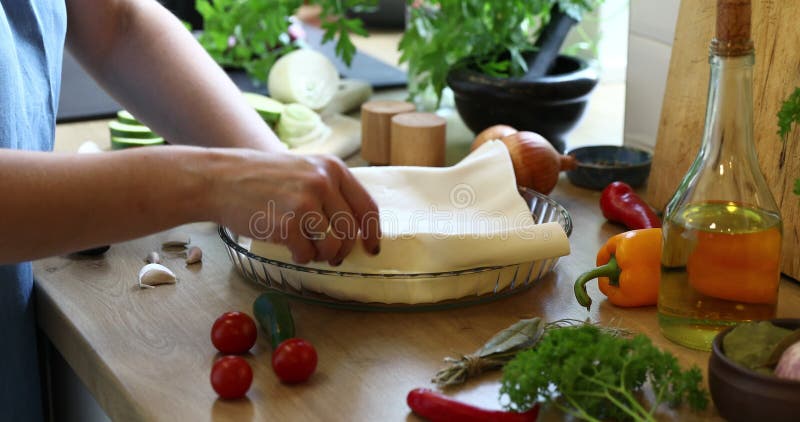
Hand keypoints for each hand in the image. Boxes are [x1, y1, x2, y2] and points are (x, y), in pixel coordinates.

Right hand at [206, 149, 380, 264]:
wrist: (221, 180)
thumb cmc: (262, 179)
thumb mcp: (304, 171)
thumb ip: (331, 191)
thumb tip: (357, 229)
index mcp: (332, 168)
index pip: (367, 207)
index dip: (373, 233)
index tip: (372, 248)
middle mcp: (323, 182)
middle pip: (351, 232)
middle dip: (343, 250)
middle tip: (332, 256)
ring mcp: (306, 202)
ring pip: (332, 246)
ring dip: (322, 256)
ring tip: (308, 249)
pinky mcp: (288, 224)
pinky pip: (307, 254)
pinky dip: (301, 257)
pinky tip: (289, 247)